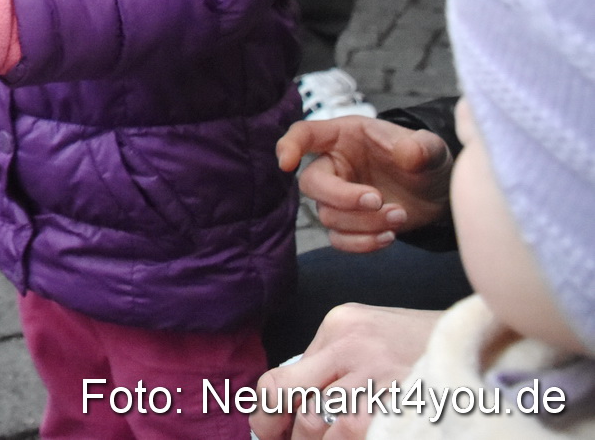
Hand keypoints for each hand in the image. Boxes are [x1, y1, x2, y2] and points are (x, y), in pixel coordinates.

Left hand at [250, 304, 439, 438]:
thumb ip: (330, 362)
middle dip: (291, 437)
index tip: (267, 434)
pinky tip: (366, 435)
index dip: (266, 416)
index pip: (280, 377)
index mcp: (339, 324)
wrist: (486, 339)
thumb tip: (292, 407)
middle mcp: (353, 344)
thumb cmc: (423, 344)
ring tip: (335, 439)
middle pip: (296, 403)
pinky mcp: (406, 397)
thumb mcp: (369, 335)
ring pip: (327, 426)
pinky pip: (360, 433)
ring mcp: (381, 372)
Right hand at [276, 118, 452, 250]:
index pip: (304, 134)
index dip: (289, 145)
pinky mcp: (349, 223)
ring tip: (400, 215)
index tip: (287, 163)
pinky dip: (362, 243)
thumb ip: (421, 147)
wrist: (438, 192)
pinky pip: (338, 240)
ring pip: (328, 216)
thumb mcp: (431, 147)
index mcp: (344, 137)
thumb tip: (409, 154)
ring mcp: (338, 196)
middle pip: (311, 183)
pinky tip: (388, 236)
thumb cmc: (425, 160)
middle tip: (377, 200)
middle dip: (342, 197)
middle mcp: (334, 165)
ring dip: (364, 222)